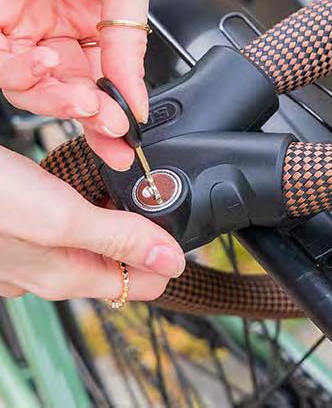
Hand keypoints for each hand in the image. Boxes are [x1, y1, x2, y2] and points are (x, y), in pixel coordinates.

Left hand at [0, 0, 157, 169]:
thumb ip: (128, 33)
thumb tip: (138, 91)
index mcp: (95, 13)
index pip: (101, 77)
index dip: (111, 111)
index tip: (124, 135)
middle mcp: (51, 17)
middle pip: (60, 84)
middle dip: (79, 109)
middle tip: (99, 118)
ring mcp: (12, 8)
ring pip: (22, 75)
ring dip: (48, 93)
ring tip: (71, 89)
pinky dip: (17, 67)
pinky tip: (40, 64)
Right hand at [0, 148, 183, 300]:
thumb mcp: (63, 218)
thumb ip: (118, 239)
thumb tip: (171, 262)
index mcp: (71, 277)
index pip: (145, 285)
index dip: (168, 257)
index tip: (178, 222)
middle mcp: (53, 271)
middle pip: (122, 260)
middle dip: (144, 229)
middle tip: (154, 192)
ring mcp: (34, 254)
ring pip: (96, 240)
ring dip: (116, 212)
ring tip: (123, 180)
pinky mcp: (20, 232)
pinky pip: (69, 224)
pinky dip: (87, 203)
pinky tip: (87, 181)